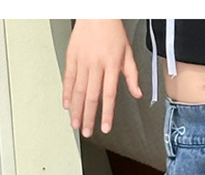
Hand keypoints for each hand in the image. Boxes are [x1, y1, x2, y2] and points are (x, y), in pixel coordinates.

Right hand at [63, 19, 142, 137]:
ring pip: (78, 90)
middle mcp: (95, 65)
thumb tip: (137, 94)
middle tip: (86, 132)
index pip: (108, 96)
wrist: (96, 12)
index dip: (106, 114)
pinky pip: (68, 77)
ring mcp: (82, 61)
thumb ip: (132, 75)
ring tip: (75, 124)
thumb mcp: (128, 53)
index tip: (105, 127)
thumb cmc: (113, 31)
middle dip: (88, 117)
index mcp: (110, 66)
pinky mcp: (72, 56)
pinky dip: (66, 92)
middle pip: (91, 97)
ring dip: (76, 109)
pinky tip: (66, 105)